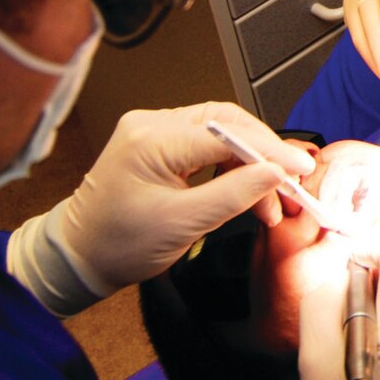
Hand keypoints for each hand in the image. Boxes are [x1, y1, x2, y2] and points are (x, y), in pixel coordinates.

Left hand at [7, 103, 312, 313]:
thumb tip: (276, 174)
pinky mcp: (159, 143)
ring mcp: (153, 131)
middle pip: (228, 123)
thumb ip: (234, 194)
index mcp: (151, 140)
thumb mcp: (184, 224)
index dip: (269, 150)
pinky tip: (245, 190)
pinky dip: (232, 165)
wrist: (78, 256)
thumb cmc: (118, 245)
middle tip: (290, 184)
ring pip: (222, 133)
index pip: (226, 133)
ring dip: (250, 163)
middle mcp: (151, 125)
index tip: (300, 168)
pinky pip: (207, 143)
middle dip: (264, 154)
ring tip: (269, 201)